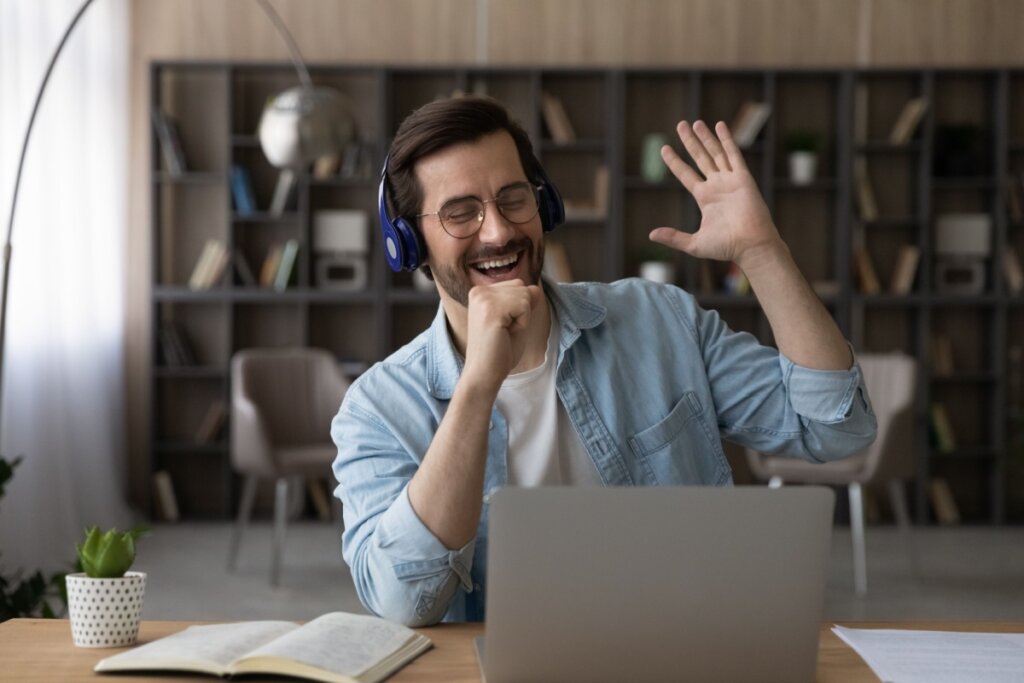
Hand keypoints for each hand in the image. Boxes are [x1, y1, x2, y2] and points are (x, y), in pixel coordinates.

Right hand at [461, 280, 543, 392]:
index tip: (503, 327)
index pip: (518, 286)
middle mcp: (478, 291)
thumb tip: (536, 288)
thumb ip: (525, 301)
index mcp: (480, 292)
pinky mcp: (490, 309)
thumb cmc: (499, 350)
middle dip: (522, 312)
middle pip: (522, 287)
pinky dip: (522, 323)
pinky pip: (524, 306)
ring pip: (525, 295)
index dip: (519, 309)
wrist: (484, 373)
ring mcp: (483, 298)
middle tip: (504, 331)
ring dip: (522, 319)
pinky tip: (505, 334)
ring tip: (504, 333)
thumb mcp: (515, 319)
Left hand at [649, 120, 783, 268]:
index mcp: (705, 198)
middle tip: (680, 125)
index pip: (686, 174)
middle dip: (690, 142)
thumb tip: (651, 234)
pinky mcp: (743, 178)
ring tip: (695, 123)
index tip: (664, 149)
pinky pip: (733, 154)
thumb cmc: (726, 247)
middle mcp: (717, 186)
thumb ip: (674, 237)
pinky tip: (719, 126)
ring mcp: (730, 180)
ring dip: (705, 137)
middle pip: (700, 158)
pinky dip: (726, 140)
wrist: (751, 246)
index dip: (675, 162)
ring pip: (715, 153)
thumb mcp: (694, 243)